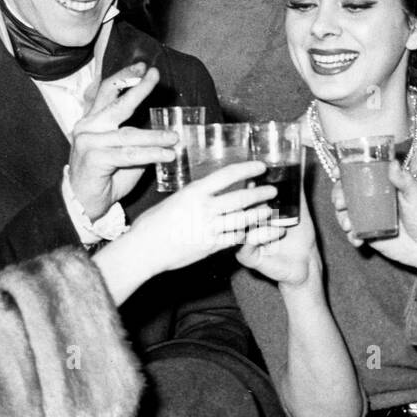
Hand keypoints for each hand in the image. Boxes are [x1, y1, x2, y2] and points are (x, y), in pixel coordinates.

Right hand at [68, 63, 175, 219]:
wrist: (83, 205)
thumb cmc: (104, 179)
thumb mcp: (124, 156)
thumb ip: (137, 142)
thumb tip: (165, 135)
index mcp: (92, 121)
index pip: (107, 92)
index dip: (125, 76)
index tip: (143, 66)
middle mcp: (87, 127)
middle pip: (115, 102)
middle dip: (137, 87)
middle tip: (155, 75)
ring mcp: (88, 141)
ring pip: (128, 134)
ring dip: (155, 136)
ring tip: (174, 138)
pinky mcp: (93, 157)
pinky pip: (128, 154)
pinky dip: (150, 154)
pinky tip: (166, 155)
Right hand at [126, 161, 280, 275]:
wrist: (144, 250)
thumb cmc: (152, 224)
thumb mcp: (173, 201)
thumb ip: (192, 196)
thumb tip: (205, 191)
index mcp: (194, 192)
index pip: (227, 175)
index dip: (247, 169)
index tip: (260, 166)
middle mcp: (204, 208)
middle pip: (241, 198)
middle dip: (260, 193)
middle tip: (272, 190)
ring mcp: (209, 228)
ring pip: (242, 219)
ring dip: (259, 214)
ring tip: (269, 210)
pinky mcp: (210, 246)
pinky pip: (234, 238)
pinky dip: (245, 234)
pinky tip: (253, 232)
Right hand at [236, 183, 319, 288]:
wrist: (305, 261)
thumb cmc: (300, 235)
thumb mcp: (298, 206)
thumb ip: (295, 186)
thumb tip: (299, 161)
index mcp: (252, 211)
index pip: (243, 195)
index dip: (248, 185)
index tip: (256, 175)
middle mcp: (244, 225)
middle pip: (237, 208)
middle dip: (248, 199)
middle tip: (263, 194)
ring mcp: (243, 240)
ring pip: (239, 225)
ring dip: (254, 216)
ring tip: (271, 212)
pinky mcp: (246, 256)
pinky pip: (245, 244)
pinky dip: (261, 236)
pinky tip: (278, 231)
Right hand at [332, 158, 416, 268]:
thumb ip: (405, 181)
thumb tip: (393, 163)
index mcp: (383, 185)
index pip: (359, 174)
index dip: (344, 172)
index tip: (337, 173)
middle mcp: (373, 200)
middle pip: (347, 194)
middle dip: (337, 196)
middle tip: (340, 202)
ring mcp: (370, 218)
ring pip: (346, 214)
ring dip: (341, 217)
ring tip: (347, 223)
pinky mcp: (370, 236)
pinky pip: (353, 235)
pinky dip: (350, 237)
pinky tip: (356, 239)